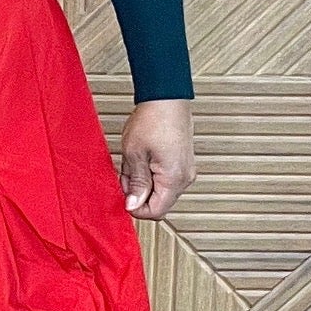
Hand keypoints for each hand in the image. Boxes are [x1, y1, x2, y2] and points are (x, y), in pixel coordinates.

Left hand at [120, 99, 194, 218]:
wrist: (166, 98)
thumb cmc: (152, 120)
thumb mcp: (134, 154)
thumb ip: (135, 183)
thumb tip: (133, 205)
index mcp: (173, 179)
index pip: (156, 212)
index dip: (136, 209)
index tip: (124, 198)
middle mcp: (185, 178)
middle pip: (159, 202)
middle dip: (138, 193)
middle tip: (126, 173)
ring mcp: (186, 170)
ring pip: (161, 191)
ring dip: (144, 182)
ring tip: (135, 161)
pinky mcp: (184, 163)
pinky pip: (166, 179)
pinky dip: (151, 174)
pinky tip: (143, 159)